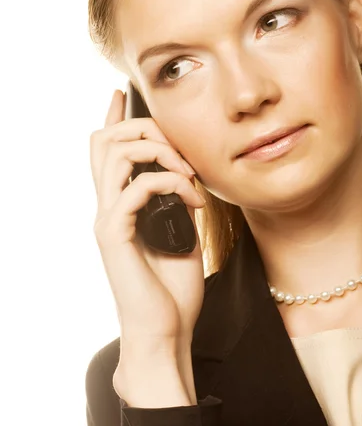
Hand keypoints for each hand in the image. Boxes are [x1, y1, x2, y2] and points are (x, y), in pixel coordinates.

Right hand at [90, 90, 205, 355]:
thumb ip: (176, 202)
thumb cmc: (172, 288)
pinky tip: (194, 200)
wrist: (164, 332)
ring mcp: (108, 220)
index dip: (112, 118)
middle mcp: (107, 207)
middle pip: (104, 140)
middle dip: (145, 130)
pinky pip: (137, 188)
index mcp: (120, 205)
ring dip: (159, 153)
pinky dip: (171, 184)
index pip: (104, 151)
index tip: (121, 93)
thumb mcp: (181, 232)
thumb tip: (187, 176)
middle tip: (181, 150)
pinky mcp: (115, 235)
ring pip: (115, 154)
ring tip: (189, 176)